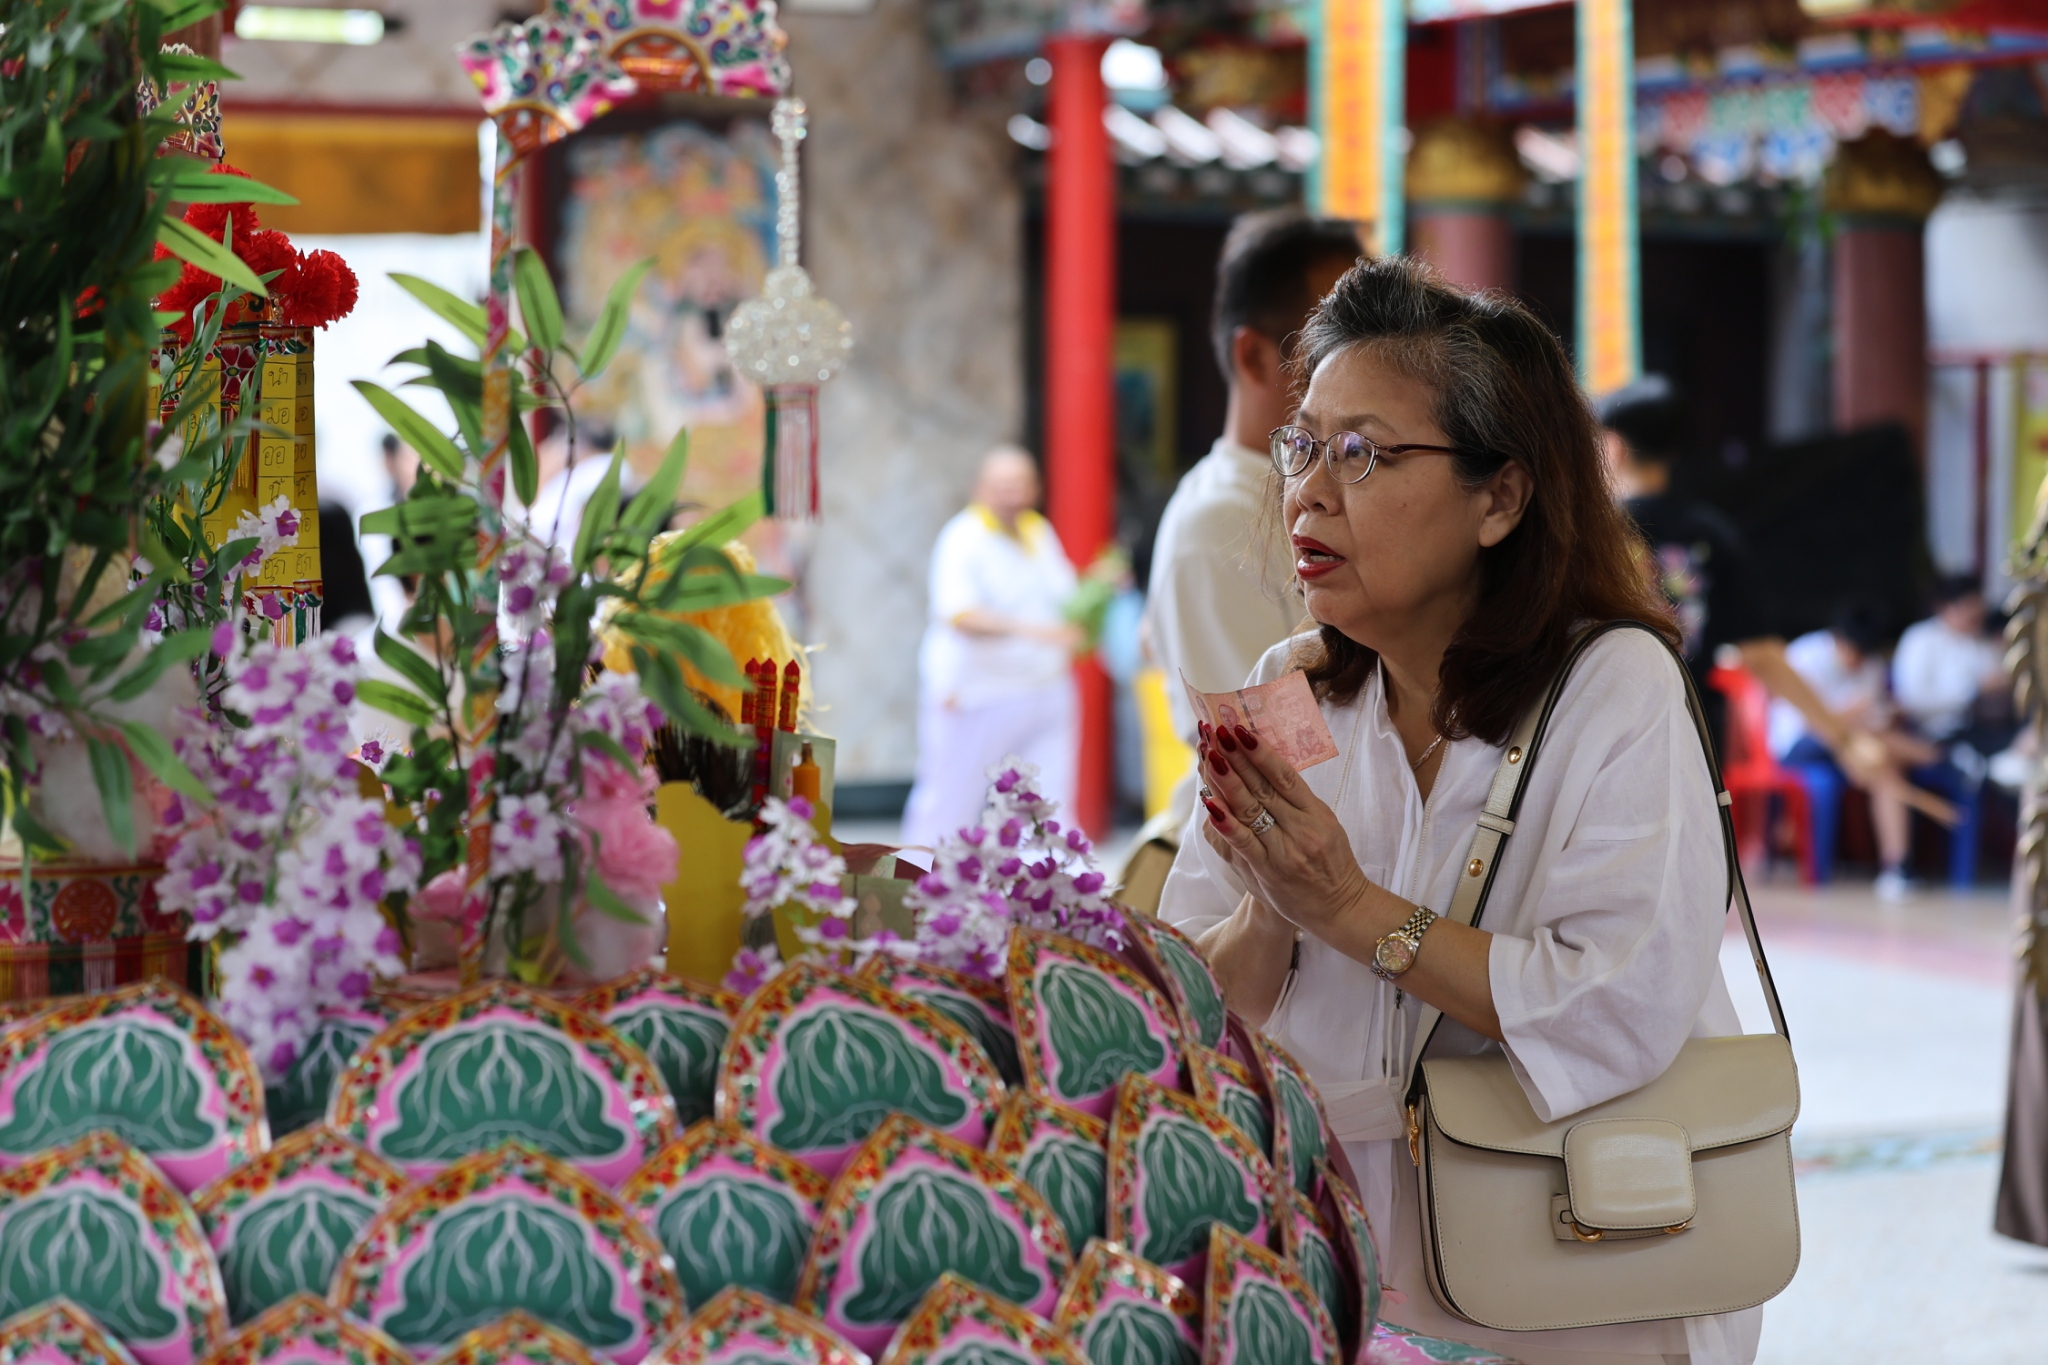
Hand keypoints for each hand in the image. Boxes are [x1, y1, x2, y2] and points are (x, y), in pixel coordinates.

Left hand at [1195, 720, 1373, 936]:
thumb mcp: (1325, 825)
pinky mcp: (1268, 872)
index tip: (1241, 729)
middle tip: (1217, 732)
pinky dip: (1227, 824)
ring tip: (1209, 756)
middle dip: (1238, 758)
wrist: (1341, 909)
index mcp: (1317, 813)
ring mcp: (1284, 851)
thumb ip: (1297, 801)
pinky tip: (1211, 805)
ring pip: (1251, 811)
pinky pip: (1244, 845)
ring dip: (1227, 782)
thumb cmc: (1330, 863)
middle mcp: (1302, 829)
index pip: (1285, 776)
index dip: (1261, 751)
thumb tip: (1263, 770)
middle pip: (1263, 788)